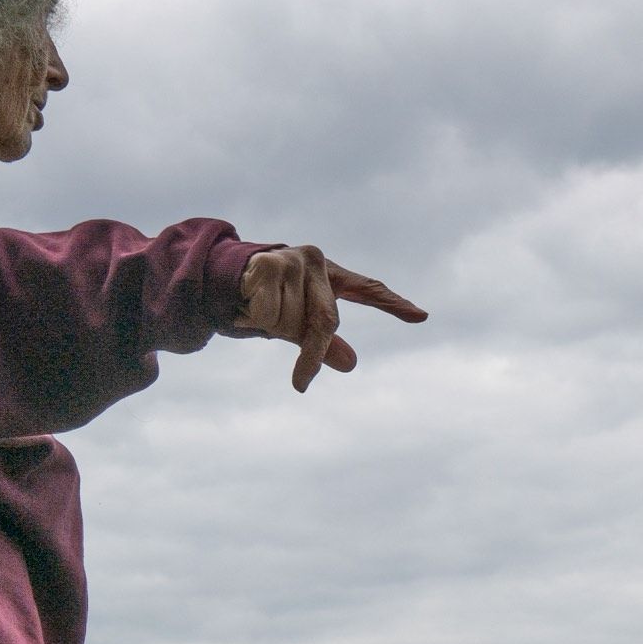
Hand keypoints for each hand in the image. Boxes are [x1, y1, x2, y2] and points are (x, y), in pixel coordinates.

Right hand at [238, 246, 426, 392]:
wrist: (220, 277)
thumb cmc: (269, 301)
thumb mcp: (299, 324)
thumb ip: (324, 342)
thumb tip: (351, 364)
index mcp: (330, 275)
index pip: (368, 289)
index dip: (393, 304)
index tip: (422, 317)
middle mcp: (315, 262)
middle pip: (326, 321)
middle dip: (311, 354)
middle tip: (301, 383)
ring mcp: (293, 260)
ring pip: (289, 320)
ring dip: (269, 327)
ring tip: (255, 313)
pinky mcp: (268, 264)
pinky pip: (267, 313)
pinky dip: (253, 320)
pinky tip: (243, 308)